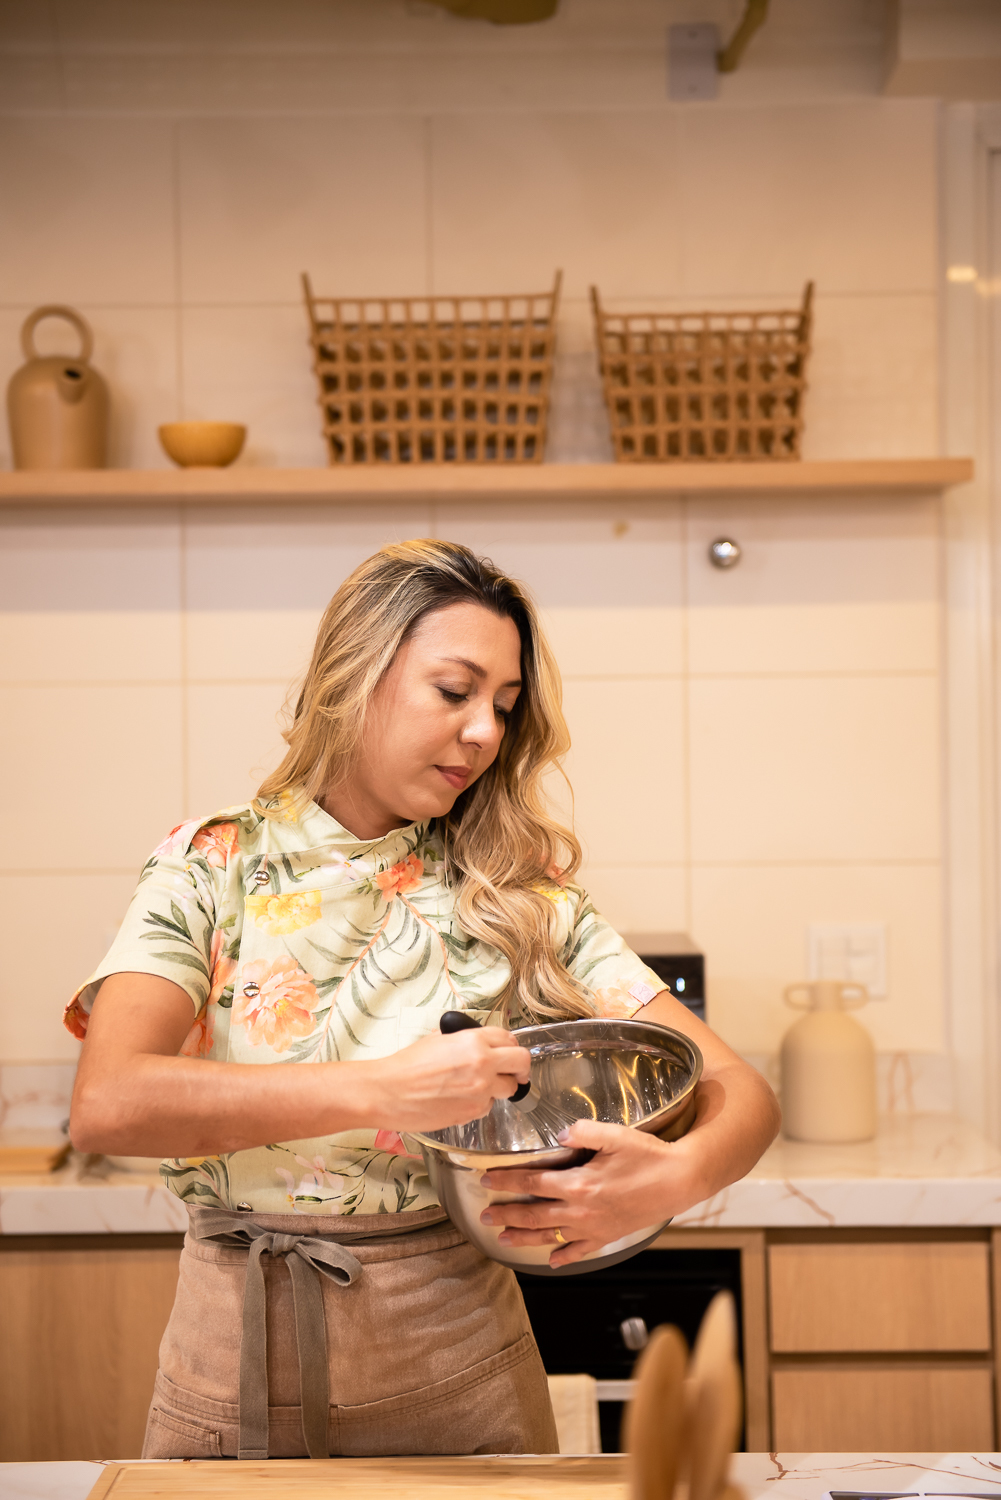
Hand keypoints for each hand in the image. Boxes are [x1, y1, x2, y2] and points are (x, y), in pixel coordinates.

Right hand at [365, 1026, 530, 1132]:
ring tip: (479, 1086)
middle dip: (520, 1068)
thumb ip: (464, 1038)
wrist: (388, 1092)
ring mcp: (480, 1091)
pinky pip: (489, 1106)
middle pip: (522, 1063)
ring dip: (500, 1087)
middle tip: (515, 1072)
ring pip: (509, 1089)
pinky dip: (481, 1103)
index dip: (510, 1046)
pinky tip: (461, 1099)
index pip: (510, 1039)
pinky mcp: (473, 1113)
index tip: (508, 1052)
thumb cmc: (406, 1065)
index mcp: (474, 1041)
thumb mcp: (437, 1038)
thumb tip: (478, 1042)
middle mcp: (483, 1064)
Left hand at [478, 1118, 701, 1268]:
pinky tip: (551, 1261)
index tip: (486, 1182)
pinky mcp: (608, 1235)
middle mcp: (582, 1210)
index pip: (532, 1183)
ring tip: (504, 1240)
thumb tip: (557, 1134)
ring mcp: (594, 1227)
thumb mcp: (614, 1134)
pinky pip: (580, 1250)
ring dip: (524, 1237)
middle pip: (534, 1214)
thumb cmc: (648, 1156)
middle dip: (506, 1216)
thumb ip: (581, 1131)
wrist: (680, 1181)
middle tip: (484, 1217)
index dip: (506, 1182)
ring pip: (551, 1236)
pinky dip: (563, 1257)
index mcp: (579, 1183)